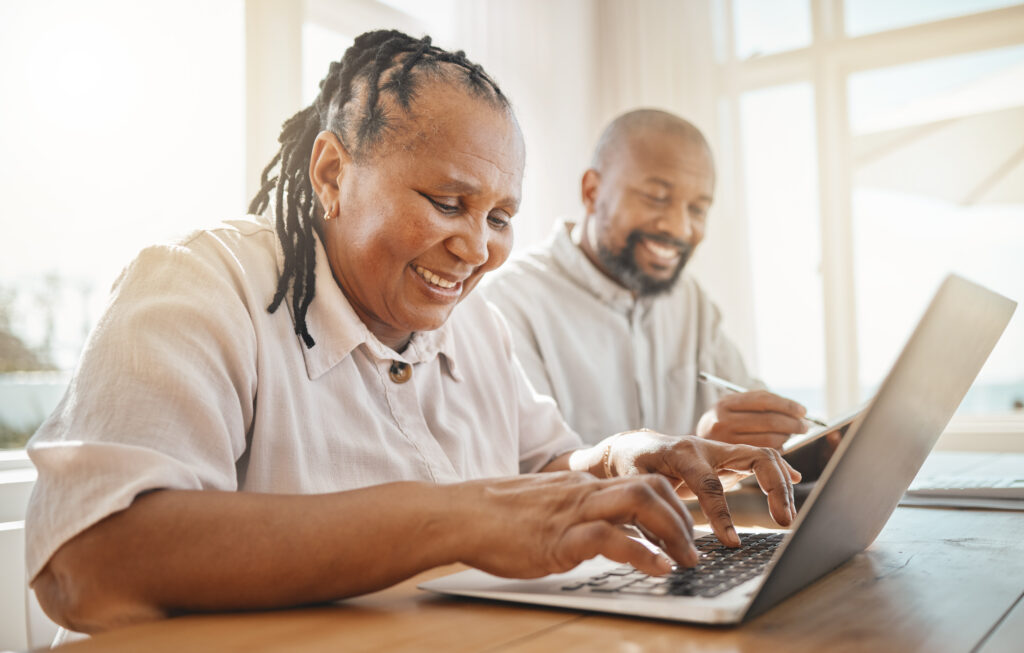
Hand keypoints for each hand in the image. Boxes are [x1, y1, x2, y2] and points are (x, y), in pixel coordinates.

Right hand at [446, 472, 700, 575]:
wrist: (460, 514)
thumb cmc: (495, 516)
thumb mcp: (544, 508)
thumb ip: (572, 513)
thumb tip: (595, 532)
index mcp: (582, 485)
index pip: (640, 482)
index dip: (671, 506)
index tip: (684, 531)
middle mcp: (584, 491)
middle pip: (651, 486)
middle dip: (681, 518)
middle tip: (693, 550)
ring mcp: (574, 511)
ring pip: (640, 501)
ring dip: (671, 531)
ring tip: (684, 559)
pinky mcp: (561, 536)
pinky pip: (612, 537)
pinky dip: (642, 553)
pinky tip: (657, 569)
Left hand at [607, 431, 801, 545]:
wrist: (633, 445)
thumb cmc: (631, 467)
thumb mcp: (633, 485)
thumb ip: (650, 511)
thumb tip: (668, 548)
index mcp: (681, 454)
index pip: (709, 484)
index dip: (722, 515)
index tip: (732, 543)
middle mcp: (707, 447)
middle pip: (754, 457)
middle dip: (774, 488)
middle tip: (784, 522)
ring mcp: (721, 449)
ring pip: (763, 455)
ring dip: (781, 484)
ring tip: (787, 516)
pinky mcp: (728, 456)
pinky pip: (761, 458)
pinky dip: (779, 470)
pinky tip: (795, 482)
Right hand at [696, 390, 809, 447]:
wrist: (693, 452)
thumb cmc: (724, 428)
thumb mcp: (734, 412)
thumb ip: (761, 409)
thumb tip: (800, 413)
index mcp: (726, 403)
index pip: (763, 400)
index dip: (787, 405)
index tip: (802, 410)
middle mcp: (722, 420)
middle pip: (768, 420)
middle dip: (792, 423)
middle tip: (803, 426)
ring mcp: (725, 441)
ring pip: (768, 438)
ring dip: (786, 437)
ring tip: (791, 435)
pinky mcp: (731, 458)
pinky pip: (763, 453)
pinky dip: (777, 449)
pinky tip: (779, 445)